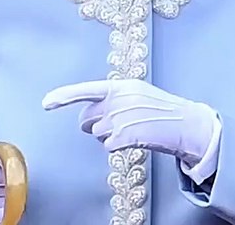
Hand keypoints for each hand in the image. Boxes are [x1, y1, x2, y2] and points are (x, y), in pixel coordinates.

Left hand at [42, 79, 219, 164]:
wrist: (188, 124)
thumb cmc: (164, 112)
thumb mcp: (139, 95)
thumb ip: (115, 100)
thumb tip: (92, 116)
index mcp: (122, 86)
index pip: (87, 90)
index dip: (64, 96)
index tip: (46, 103)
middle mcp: (119, 100)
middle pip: (87, 118)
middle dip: (93, 125)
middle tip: (115, 126)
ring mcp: (121, 118)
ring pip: (98, 134)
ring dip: (111, 137)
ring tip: (134, 131)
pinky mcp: (124, 135)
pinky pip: (108, 146)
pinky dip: (119, 146)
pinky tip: (136, 139)